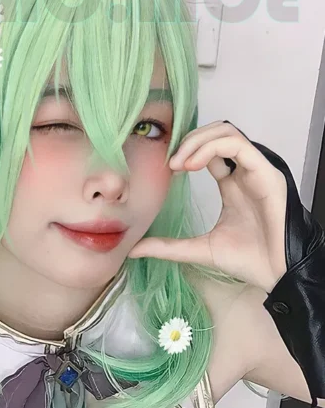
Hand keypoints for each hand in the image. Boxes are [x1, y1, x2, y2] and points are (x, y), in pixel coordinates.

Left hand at [128, 120, 287, 291]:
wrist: (275, 274)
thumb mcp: (197, 249)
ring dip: (198, 141)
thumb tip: (133, 249)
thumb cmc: (246, 260)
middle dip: (188, 141)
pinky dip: (211, 148)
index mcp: (231, 185)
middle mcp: (243, 173)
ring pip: (227, 132)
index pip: (208, 151)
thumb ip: (167, 247)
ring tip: (178, 162)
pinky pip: (239, 145)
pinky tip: (192, 165)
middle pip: (216, 134)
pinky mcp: (265, 173)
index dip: (184, 152)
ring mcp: (256, 170)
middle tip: (169, 162)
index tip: (165, 170)